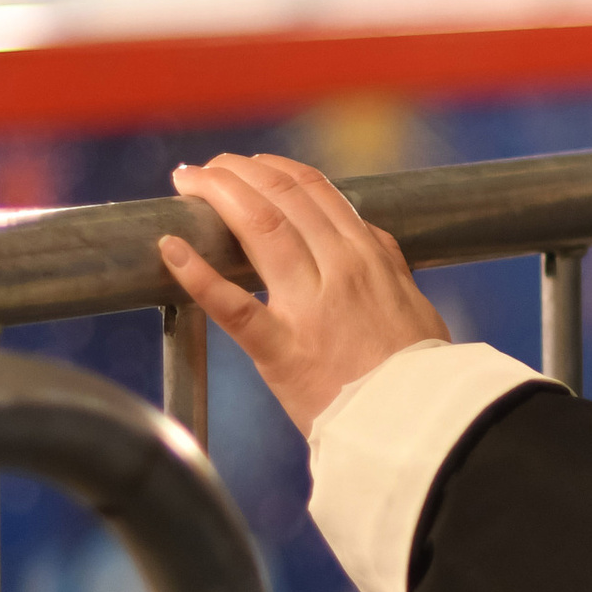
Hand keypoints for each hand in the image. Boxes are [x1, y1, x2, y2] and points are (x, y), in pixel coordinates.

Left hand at [158, 153, 449, 435]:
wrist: (421, 426)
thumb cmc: (420, 374)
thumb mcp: (416, 303)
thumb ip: (389, 264)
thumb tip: (366, 232)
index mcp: (370, 257)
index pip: (315, 190)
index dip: (273, 169)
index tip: (247, 165)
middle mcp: (341, 269)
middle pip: (280, 196)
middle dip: (235, 173)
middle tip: (205, 171)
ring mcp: (311, 308)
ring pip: (259, 227)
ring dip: (218, 196)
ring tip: (188, 185)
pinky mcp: (283, 352)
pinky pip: (233, 306)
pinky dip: (197, 273)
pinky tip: (170, 247)